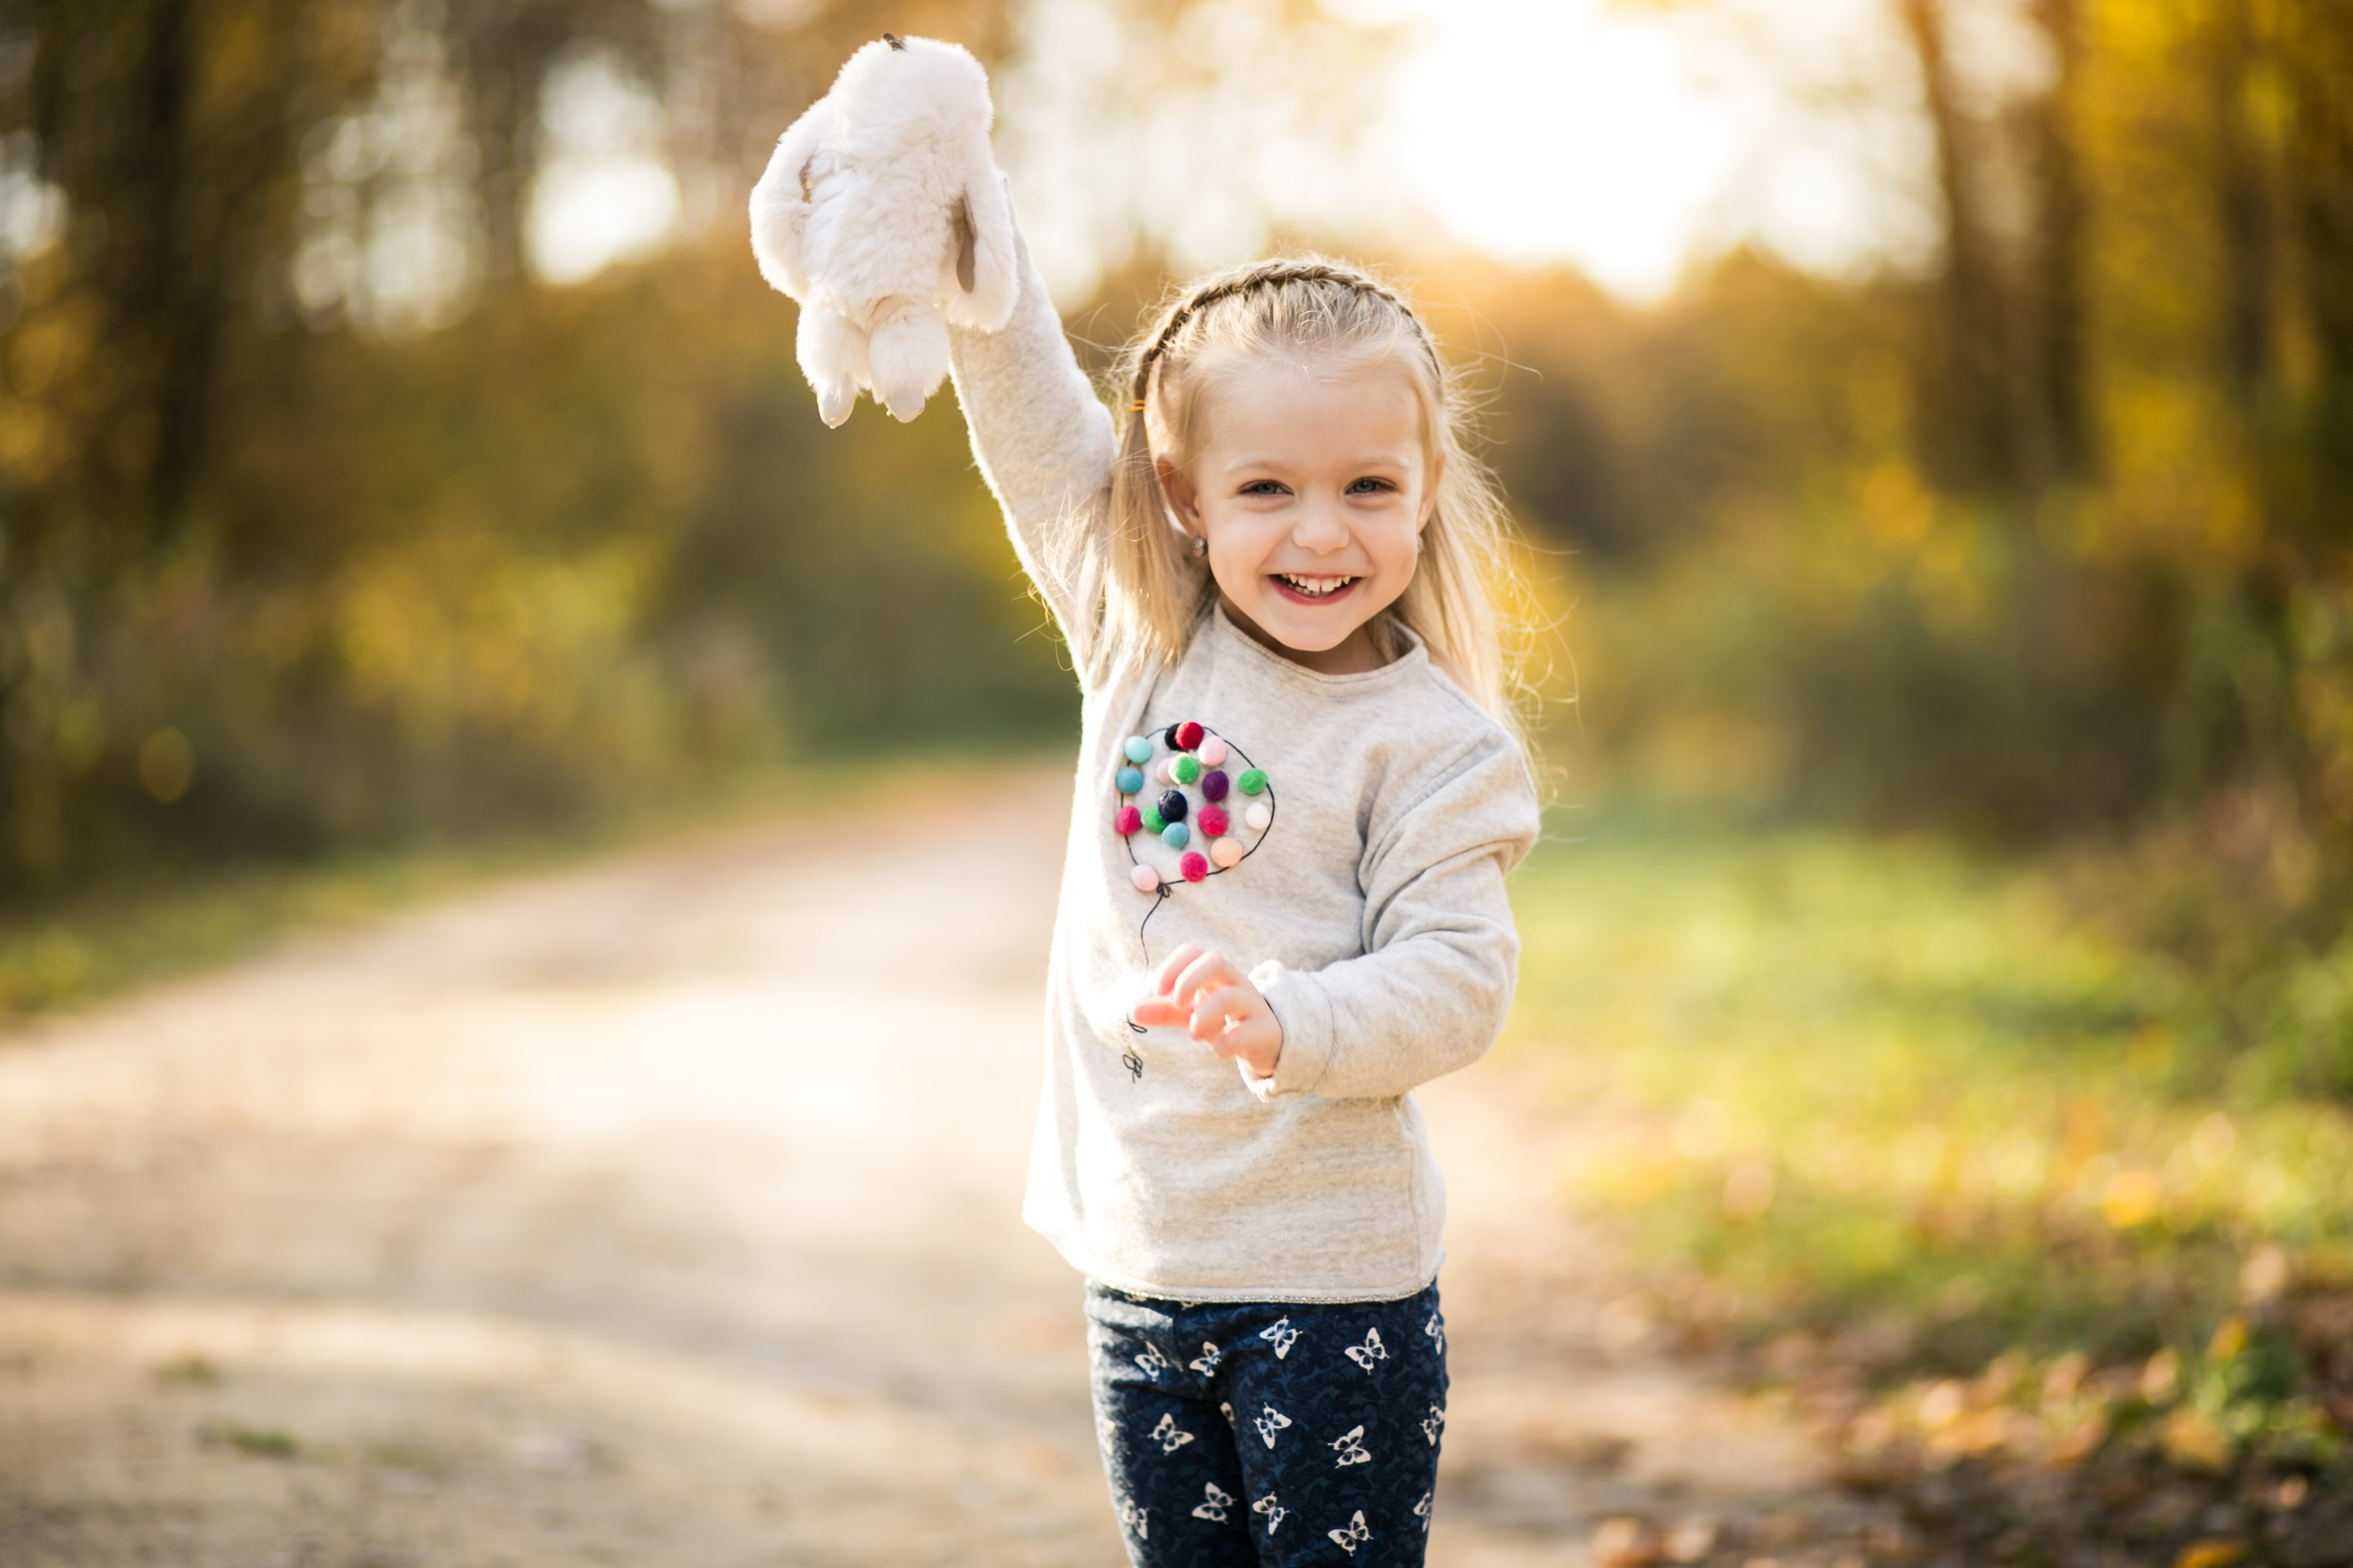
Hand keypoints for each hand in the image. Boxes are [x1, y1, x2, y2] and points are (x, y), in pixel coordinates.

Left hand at [1130, 943, 1283, 1078]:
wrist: (1267, 1041)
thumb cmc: (1225, 1020)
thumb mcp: (1193, 1013)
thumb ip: (1165, 1010)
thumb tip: (1132, 1011)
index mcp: (1215, 975)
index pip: (1195, 952)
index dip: (1174, 966)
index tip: (1160, 990)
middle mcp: (1235, 984)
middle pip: (1217, 961)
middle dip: (1190, 980)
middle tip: (1177, 1004)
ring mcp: (1252, 1006)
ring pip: (1232, 996)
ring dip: (1205, 1013)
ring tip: (1192, 1032)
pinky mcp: (1264, 1031)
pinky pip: (1249, 1030)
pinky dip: (1228, 1041)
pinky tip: (1217, 1051)